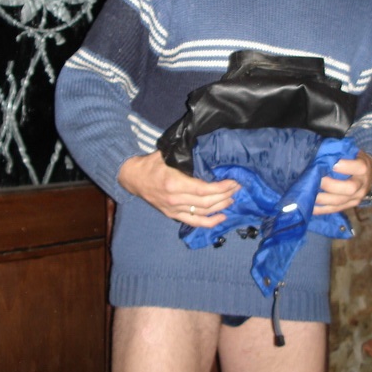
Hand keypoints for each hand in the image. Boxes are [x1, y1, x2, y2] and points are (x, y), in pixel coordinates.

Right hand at [118, 151, 239, 226]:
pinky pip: (194, 222)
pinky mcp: (173, 215)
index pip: (204, 189)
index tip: (233, 182)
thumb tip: (206, 149)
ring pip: (203, 213)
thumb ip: (185, 154)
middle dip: (225, 195)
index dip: (221, 188)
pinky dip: (210, 222)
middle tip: (237, 188)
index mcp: (174, 183)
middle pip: (206, 203)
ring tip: (233, 199)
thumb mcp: (167, 155)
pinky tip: (222, 217)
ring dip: (221, 207)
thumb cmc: (151, 164)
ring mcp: (174, 210)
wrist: (133, 178)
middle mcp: (175, 199)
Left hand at [313, 151, 371, 214]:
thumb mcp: (351, 153)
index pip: (359, 167)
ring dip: (321, 198)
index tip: (331, 164)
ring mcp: (356, 198)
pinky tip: (309, 206)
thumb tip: (320, 154)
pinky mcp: (348, 206)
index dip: (345, 166)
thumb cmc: (353, 160)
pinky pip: (333, 209)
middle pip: (350, 188)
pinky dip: (320, 209)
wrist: (367, 176)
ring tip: (308, 193)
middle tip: (316, 179)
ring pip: (339, 201)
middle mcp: (362, 185)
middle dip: (330, 185)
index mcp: (364, 168)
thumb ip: (339, 153)